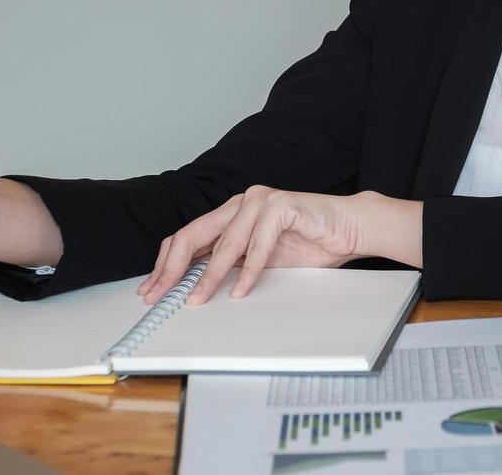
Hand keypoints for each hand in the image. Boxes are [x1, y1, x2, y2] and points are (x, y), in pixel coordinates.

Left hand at [137, 188, 420, 304]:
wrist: (348, 228)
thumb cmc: (308, 241)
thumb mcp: (260, 258)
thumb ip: (231, 262)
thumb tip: (193, 286)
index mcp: (232, 212)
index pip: (188, 236)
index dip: (166, 264)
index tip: (153, 290)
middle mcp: (242, 202)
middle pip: (194, 235)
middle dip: (172, 269)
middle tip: (160, 295)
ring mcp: (261, 201)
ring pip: (225, 242)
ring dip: (209, 276)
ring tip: (198, 299)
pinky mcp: (282, 206)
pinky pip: (258, 244)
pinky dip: (248, 271)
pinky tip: (241, 291)